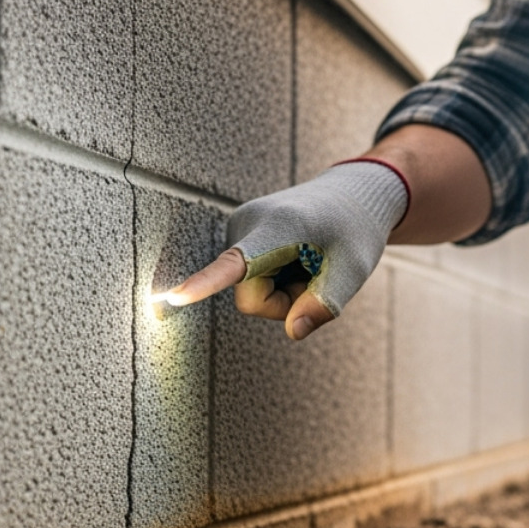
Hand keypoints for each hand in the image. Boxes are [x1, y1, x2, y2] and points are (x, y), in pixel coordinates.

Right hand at [157, 160, 407, 339]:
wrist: (351, 195)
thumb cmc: (355, 229)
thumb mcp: (353, 270)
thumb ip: (325, 303)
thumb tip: (294, 332)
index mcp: (280, 228)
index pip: (236, 264)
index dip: (204, 285)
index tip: (173, 298)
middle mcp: (248, 223)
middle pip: (251, 298)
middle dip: (284, 302)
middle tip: (317, 274)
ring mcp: (239, 228)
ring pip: (249, 291)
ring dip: (282, 290)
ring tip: (308, 262)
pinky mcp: (238, 235)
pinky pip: (249, 279)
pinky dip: (276, 279)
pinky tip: (296, 257)